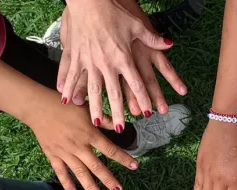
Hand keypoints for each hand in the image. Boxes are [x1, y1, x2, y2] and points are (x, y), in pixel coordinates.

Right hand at [29, 99, 137, 189]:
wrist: (39, 107)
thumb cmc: (66, 105)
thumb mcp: (87, 108)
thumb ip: (104, 120)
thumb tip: (120, 126)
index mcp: (89, 133)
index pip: (110, 149)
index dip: (123, 158)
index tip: (135, 166)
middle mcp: (78, 146)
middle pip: (96, 166)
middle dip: (108, 180)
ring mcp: (65, 152)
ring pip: (80, 173)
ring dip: (90, 187)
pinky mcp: (53, 155)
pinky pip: (60, 171)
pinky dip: (66, 182)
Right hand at [59, 0, 175, 127]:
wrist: (90, 1)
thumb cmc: (114, 12)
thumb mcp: (137, 25)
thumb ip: (153, 39)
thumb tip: (169, 44)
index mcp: (124, 57)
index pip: (136, 83)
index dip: (142, 99)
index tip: (147, 113)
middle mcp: (107, 63)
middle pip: (114, 93)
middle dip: (118, 112)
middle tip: (121, 129)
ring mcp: (90, 61)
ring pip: (93, 89)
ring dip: (95, 107)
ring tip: (97, 122)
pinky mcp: (77, 55)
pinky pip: (73, 75)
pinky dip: (69, 88)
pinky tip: (67, 100)